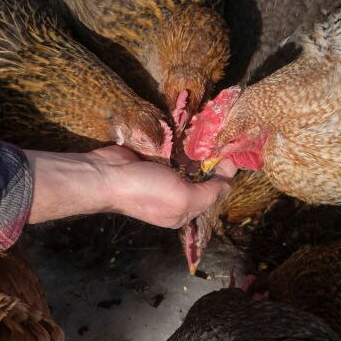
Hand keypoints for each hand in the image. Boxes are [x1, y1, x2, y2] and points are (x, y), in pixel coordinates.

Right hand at [25, 146, 235, 228]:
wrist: (105, 174)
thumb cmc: (146, 190)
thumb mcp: (184, 198)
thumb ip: (210, 193)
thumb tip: (229, 184)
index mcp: (183, 211)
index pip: (213, 192)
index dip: (226, 174)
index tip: (235, 152)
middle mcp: (174, 195)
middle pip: (202, 176)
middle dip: (213, 160)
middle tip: (225, 138)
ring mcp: (162, 176)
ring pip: (188, 161)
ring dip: (199, 148)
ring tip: (212, 130)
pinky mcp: (152, 159)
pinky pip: (173, 149)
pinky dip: (182, 141)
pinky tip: (192, 129)